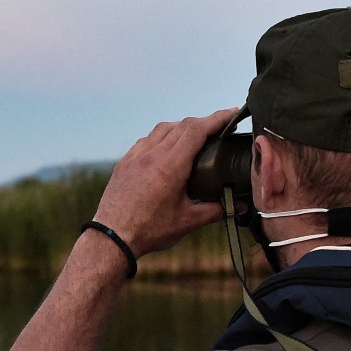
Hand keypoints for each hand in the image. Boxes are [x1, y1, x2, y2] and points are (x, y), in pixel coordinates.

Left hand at [92, 108, 233, 255]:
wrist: (112, 237)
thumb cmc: (149, 231)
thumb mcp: (187, 222)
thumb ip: (216, 210)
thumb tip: (239, 205)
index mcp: (170, 166)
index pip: (197, 130)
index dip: (217, 118)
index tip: (232, 113)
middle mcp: (152, 154)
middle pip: (182, 125)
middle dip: (204, 122)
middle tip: (220, 127)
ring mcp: (136, 156)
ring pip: (163, 129)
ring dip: (182, 127)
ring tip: (195, 136)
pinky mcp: (125, 162)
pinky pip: (146, 140)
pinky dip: (162, 137)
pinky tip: (167, 148)